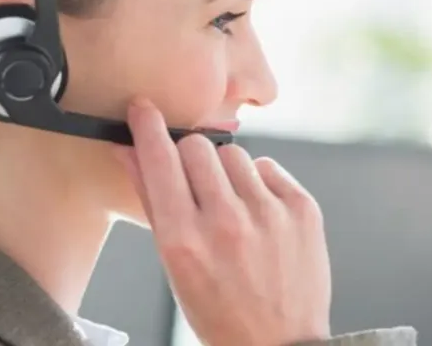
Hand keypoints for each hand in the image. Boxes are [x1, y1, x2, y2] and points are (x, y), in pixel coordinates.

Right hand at [121, 98, 331, 345]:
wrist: (279, 345)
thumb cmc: (218, 310)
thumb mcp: (172, 264)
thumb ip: (150, 201)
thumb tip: (128, 150)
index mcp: (185, 240)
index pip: (160, 159)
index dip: (148, 126)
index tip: (144, 109)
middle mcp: (227, 223)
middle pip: (197, 146)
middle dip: (188, 156)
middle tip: (193, 182)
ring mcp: (269, 215)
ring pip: (233, 153)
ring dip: (225, 172)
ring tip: (230, 207)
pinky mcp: (302, 210)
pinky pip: (268, 167)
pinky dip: (258, 184)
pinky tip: (257, 215)